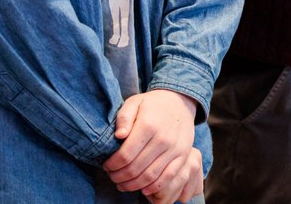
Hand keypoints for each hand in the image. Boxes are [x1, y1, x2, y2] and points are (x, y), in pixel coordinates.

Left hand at [104, 89, 198, 203]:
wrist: (180, 102)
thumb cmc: (152, 104)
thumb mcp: (135, 102)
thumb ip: (124, 117)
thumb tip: (119, 135)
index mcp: (148, 125)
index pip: (125, 155)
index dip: (112, 165)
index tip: (106, 166)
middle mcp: (163, 139)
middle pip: (136, 168)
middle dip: (119, 177)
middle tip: (112, 177)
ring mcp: (175, 149)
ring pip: (150, 177)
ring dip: (133, 185)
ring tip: (123, 185)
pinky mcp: (184, 156)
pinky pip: (168, 178)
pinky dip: (154, 188)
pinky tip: (143, 189)